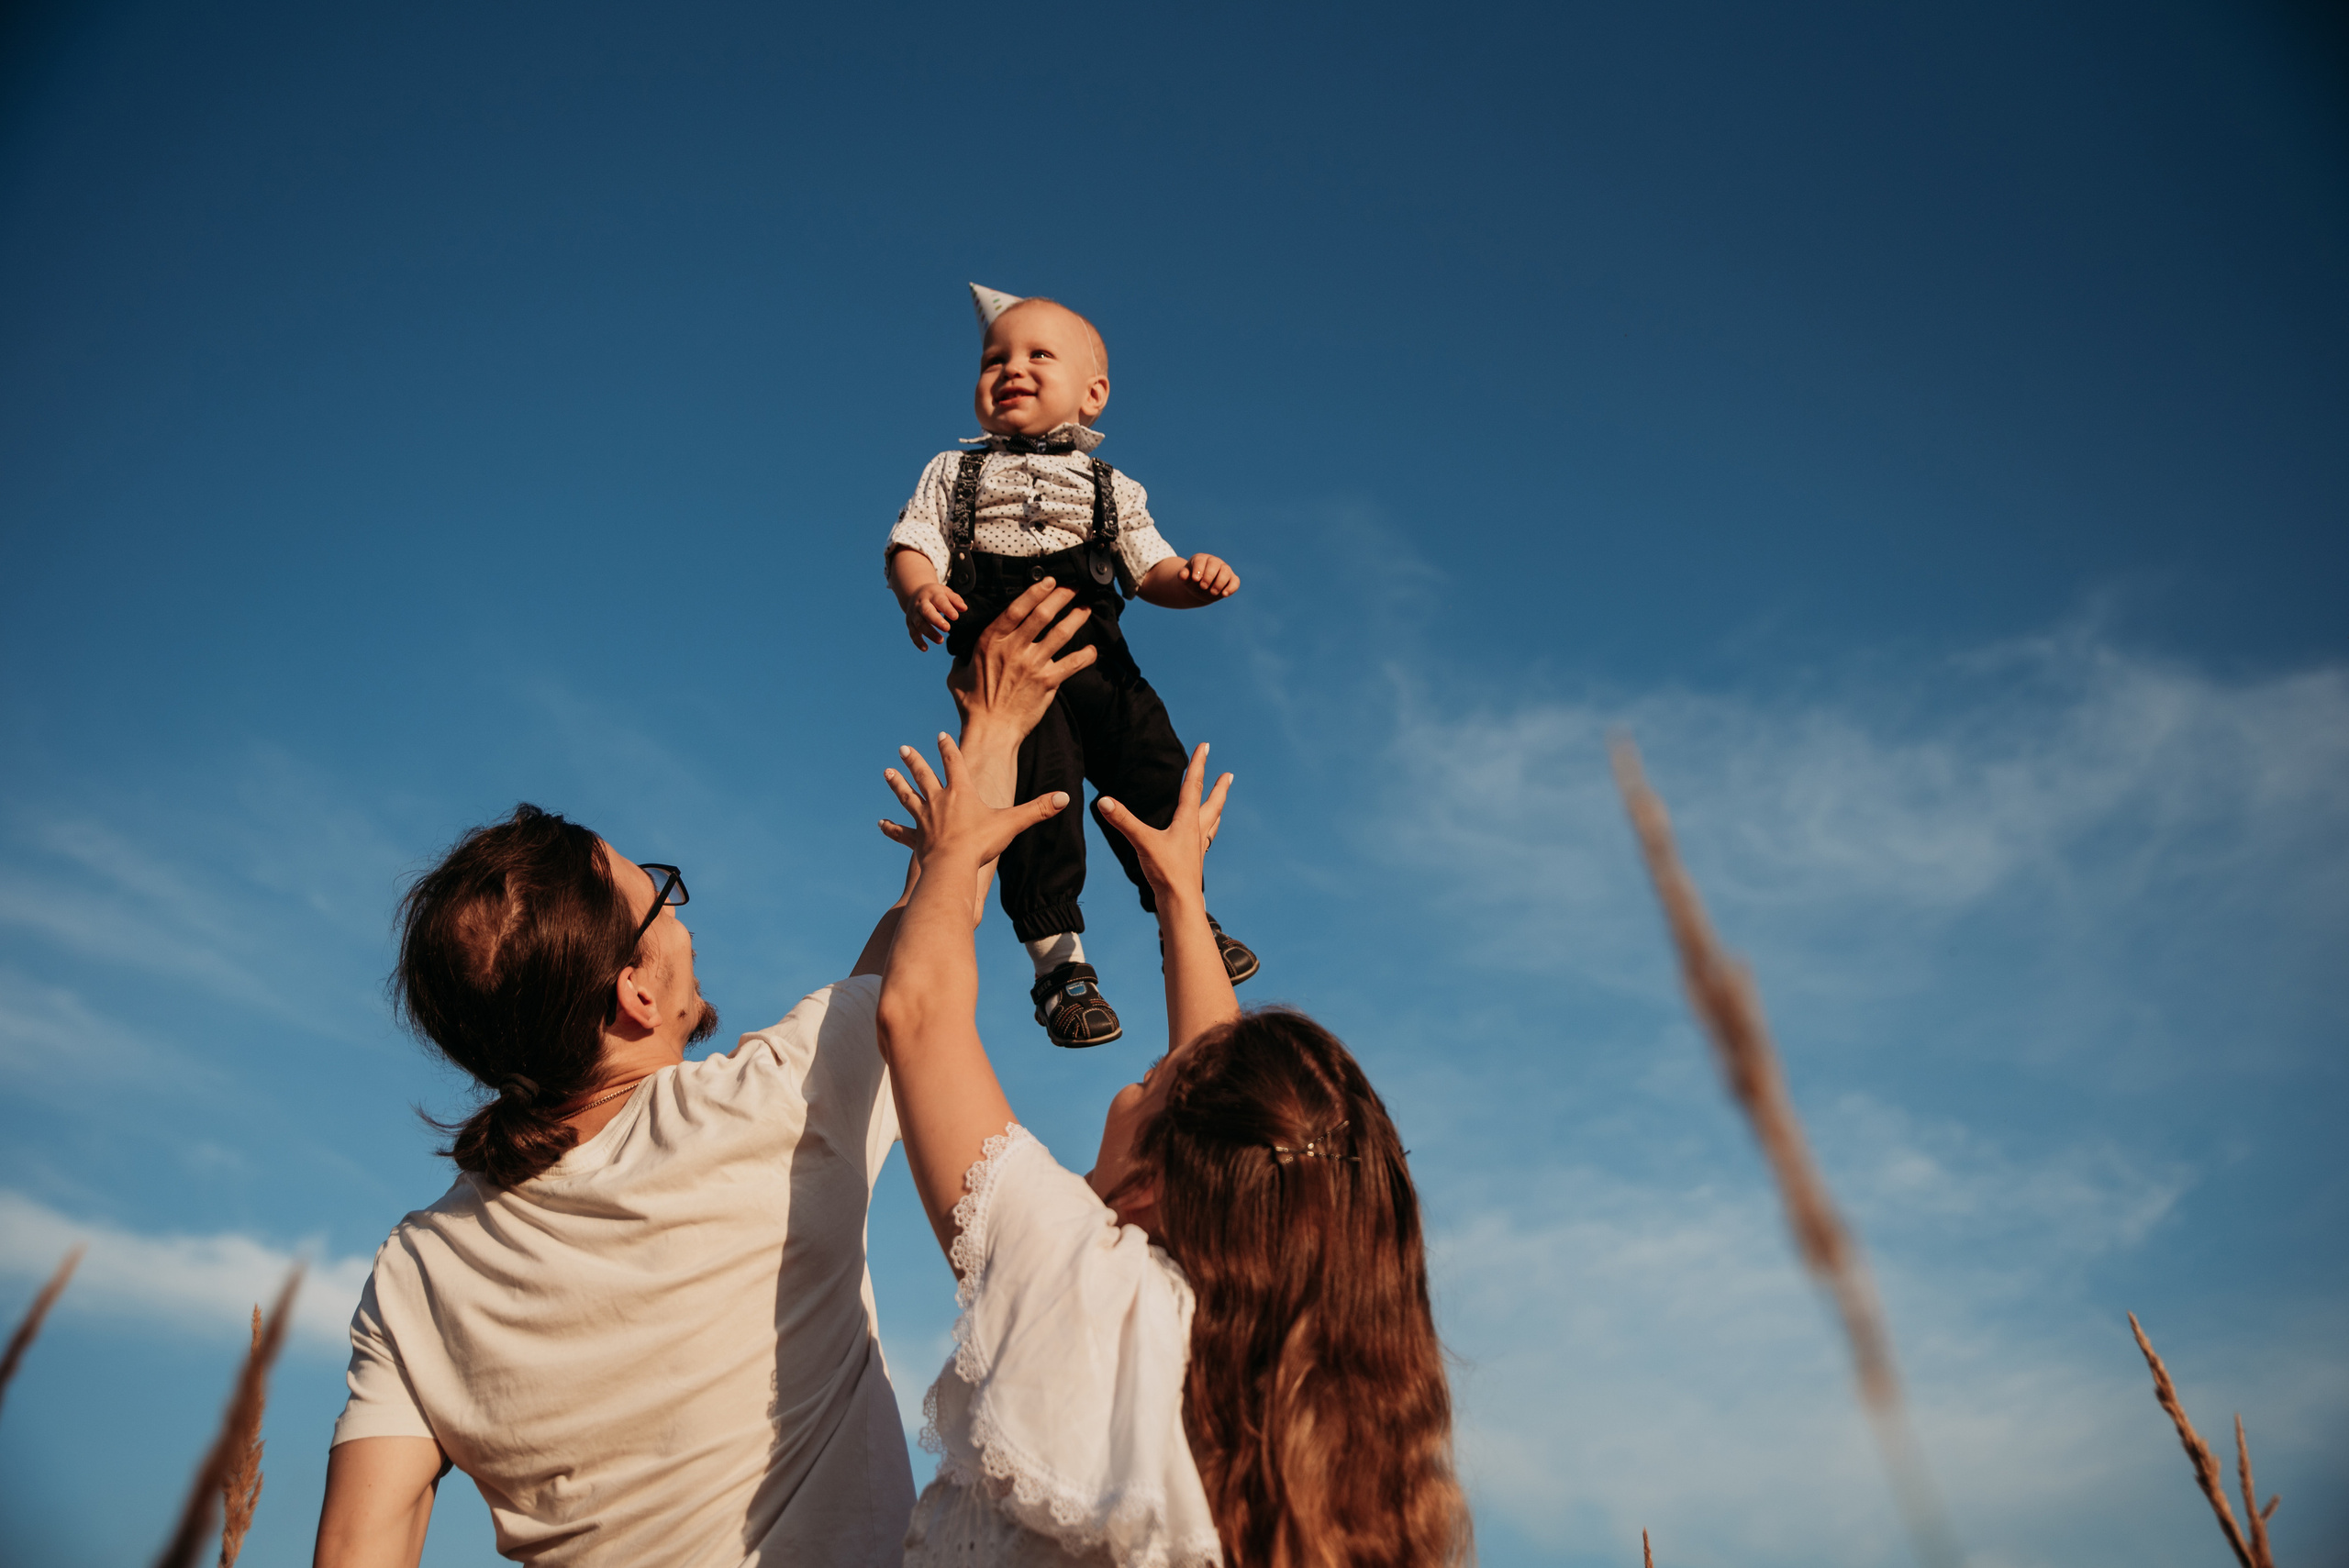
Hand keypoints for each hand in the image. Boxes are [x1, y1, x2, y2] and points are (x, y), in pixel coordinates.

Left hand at [885, 733, 1069, 872]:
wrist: (952, 867)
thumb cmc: (981, 843)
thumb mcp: (1012, 823)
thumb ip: (1038, 810)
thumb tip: (1065, 798)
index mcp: (961, 792)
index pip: (954, 763)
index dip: (948, 748)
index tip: (940, 736)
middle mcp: (939, 800)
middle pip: (924, 775)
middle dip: (914, 760)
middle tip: (903, 749)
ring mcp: (925, 819)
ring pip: (908, 797)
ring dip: (898, 785)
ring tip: (887, 773)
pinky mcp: (917, 839)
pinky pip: (902, 832)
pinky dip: (892, 829)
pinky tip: (881, 824)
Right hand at [903, 583, 967, 650]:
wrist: (914, 594)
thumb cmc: (935, 595)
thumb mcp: (945, 593)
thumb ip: (955, 600)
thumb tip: (964, 608)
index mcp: (932, 595)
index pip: (939, 600)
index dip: (947, 609)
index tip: (955, 617)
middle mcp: (921, 604)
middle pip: (926, 611)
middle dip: (936, 620)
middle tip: (947, 628)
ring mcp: (914, 614)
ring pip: (919, 623)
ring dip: (929, 633)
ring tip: (940, 640)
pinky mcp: (910, 623)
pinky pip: (912, 633)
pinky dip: (918, 641)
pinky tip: (925, 648)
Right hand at [950, 578, 1098, 746]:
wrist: (990, 730)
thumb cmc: (971, 704)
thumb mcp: (958, 672)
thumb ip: (964, 654)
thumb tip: (962, 647)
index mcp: (991, 641)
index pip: (1017, 607)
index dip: (1036, 591)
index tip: (1049, 581)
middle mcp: (1014, 648)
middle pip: (1043, 614)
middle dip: (1062, 596)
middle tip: (1074, 588)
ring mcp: (1032, 664)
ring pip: (1061, 634)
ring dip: (1076, 618)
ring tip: (1086, 609)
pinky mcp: (1047, 682)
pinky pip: (1073, 664)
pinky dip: (1085, 656)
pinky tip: (1092, 650)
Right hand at [1095, 743, 1231, 901]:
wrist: (1181, 903)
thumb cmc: (1167, 872)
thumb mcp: (1143, 842)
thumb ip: (1123, 821)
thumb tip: (1103, 801)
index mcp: (1187, 821)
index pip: (1194, 786)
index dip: (1199, 764)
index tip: (1205, 746)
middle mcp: (1196, 831)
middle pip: (1212, 804)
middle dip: (1219, 788)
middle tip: (1229, 775)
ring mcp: (1197, 848)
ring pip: (1211, 822)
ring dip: (1217, 809)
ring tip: (1221, 803)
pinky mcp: (1193, 862)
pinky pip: (1204, 841)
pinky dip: (1206, 832)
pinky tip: (1202, 838)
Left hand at [1180, 553, 1238, 598]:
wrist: (1200, 589)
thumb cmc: (1192, 581)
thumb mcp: (1185, 579)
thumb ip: (1183, 575)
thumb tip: (1182, 575)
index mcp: (1201, 559)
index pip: (1201, 560)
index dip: (1199, 569)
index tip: (1196, 579)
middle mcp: (1214, 562)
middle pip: (1214, 564)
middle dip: (1209, 576)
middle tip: (1203, 587)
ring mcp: (1224, 569)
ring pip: (1226, 571)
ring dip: (1219, 582)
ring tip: (1212, 592)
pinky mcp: (1232, 579)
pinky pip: (1235, 581)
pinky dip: (1231, 587)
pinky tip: (1224, 595)